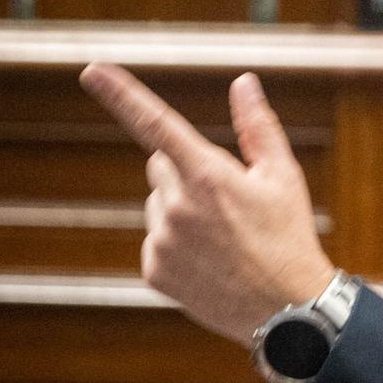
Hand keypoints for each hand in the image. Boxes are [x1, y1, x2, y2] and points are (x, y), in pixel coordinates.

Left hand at [80, 63, 335, 346]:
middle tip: (229, 200)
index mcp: (208, 175)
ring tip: (224, 238)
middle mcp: (177, 205)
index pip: (156, 124)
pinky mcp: (154, 270)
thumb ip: (258, 125)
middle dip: (187, 172)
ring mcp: (162, 240)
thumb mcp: (284, 177)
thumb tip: (243, 83)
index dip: (121, 94)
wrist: (287, 310)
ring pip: (159, 204)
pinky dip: (177, 244)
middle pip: (162, 165)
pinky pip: (156, 240)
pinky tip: (211, 260)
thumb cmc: (290, 236)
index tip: (92, 71)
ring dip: (182, 210)